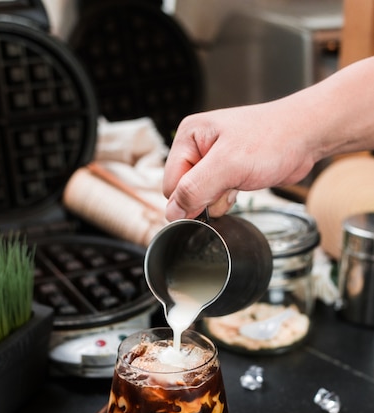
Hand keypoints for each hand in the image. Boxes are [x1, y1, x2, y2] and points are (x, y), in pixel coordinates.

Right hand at [163, 102, 315, 220]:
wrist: (306, 136)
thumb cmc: (273, 140)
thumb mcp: (228, 166)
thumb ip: (195, 189)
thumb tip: (172, 213)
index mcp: (188, 137)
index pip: (170, 184)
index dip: (188, 198)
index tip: (211, 196)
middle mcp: (197, 146)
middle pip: (184, 192)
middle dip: (205, 198)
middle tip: (229, 184)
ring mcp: (212, 160)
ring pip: (201, 197)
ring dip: (219, 199)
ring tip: (239, 180)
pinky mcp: (227, 171)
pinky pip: (216, 196)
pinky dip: (228, 198)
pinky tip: (242, 185)